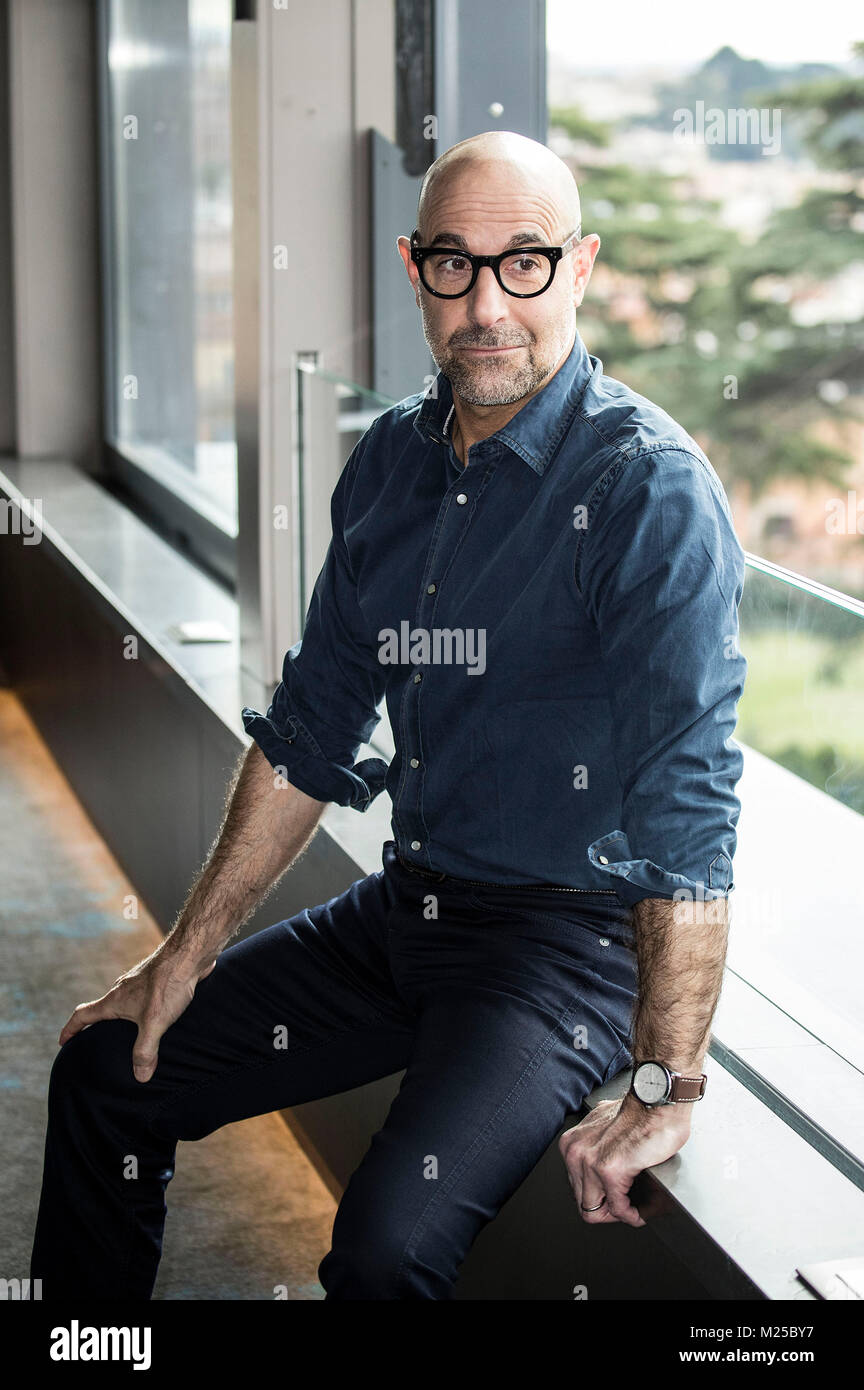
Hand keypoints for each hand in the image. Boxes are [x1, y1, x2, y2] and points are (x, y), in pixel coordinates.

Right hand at [58, 943, 216, 1082]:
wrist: (190, 953)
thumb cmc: (168, 984)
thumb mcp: (154, 1023)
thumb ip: (145, 1050)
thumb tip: (140, 1077)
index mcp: (114, 1000)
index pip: (82, 1015)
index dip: (70, 1030)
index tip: (63, 1042)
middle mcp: (122, 988)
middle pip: (103, 1009)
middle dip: (97, 1026)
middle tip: (99, 1043)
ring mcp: (139, 982)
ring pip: (125, 1002)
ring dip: (122, 1017)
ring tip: (131, 1035)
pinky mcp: (157, 979)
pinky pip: (143, 997)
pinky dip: (142, 1010)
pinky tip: (159, 1019)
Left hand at [558, 1094, 692, 1226]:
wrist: (658, 1100)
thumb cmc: (641, 1112)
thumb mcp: (607, 1129)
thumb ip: (598, 1147)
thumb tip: (604, 1168)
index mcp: (573, 1144)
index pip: (576, 1187)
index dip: (597, 1199)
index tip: (612, 1201)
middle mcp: (576, 1152)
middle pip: (582, 1202)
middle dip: (605, 1211)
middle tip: (624, 1209)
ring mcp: (591, 1162)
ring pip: (594, 1211)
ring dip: (617, 1215)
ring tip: (632, 1211)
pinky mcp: (611, 1171)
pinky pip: (619, 1209)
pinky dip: (631, 1215)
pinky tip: (639, 1212)